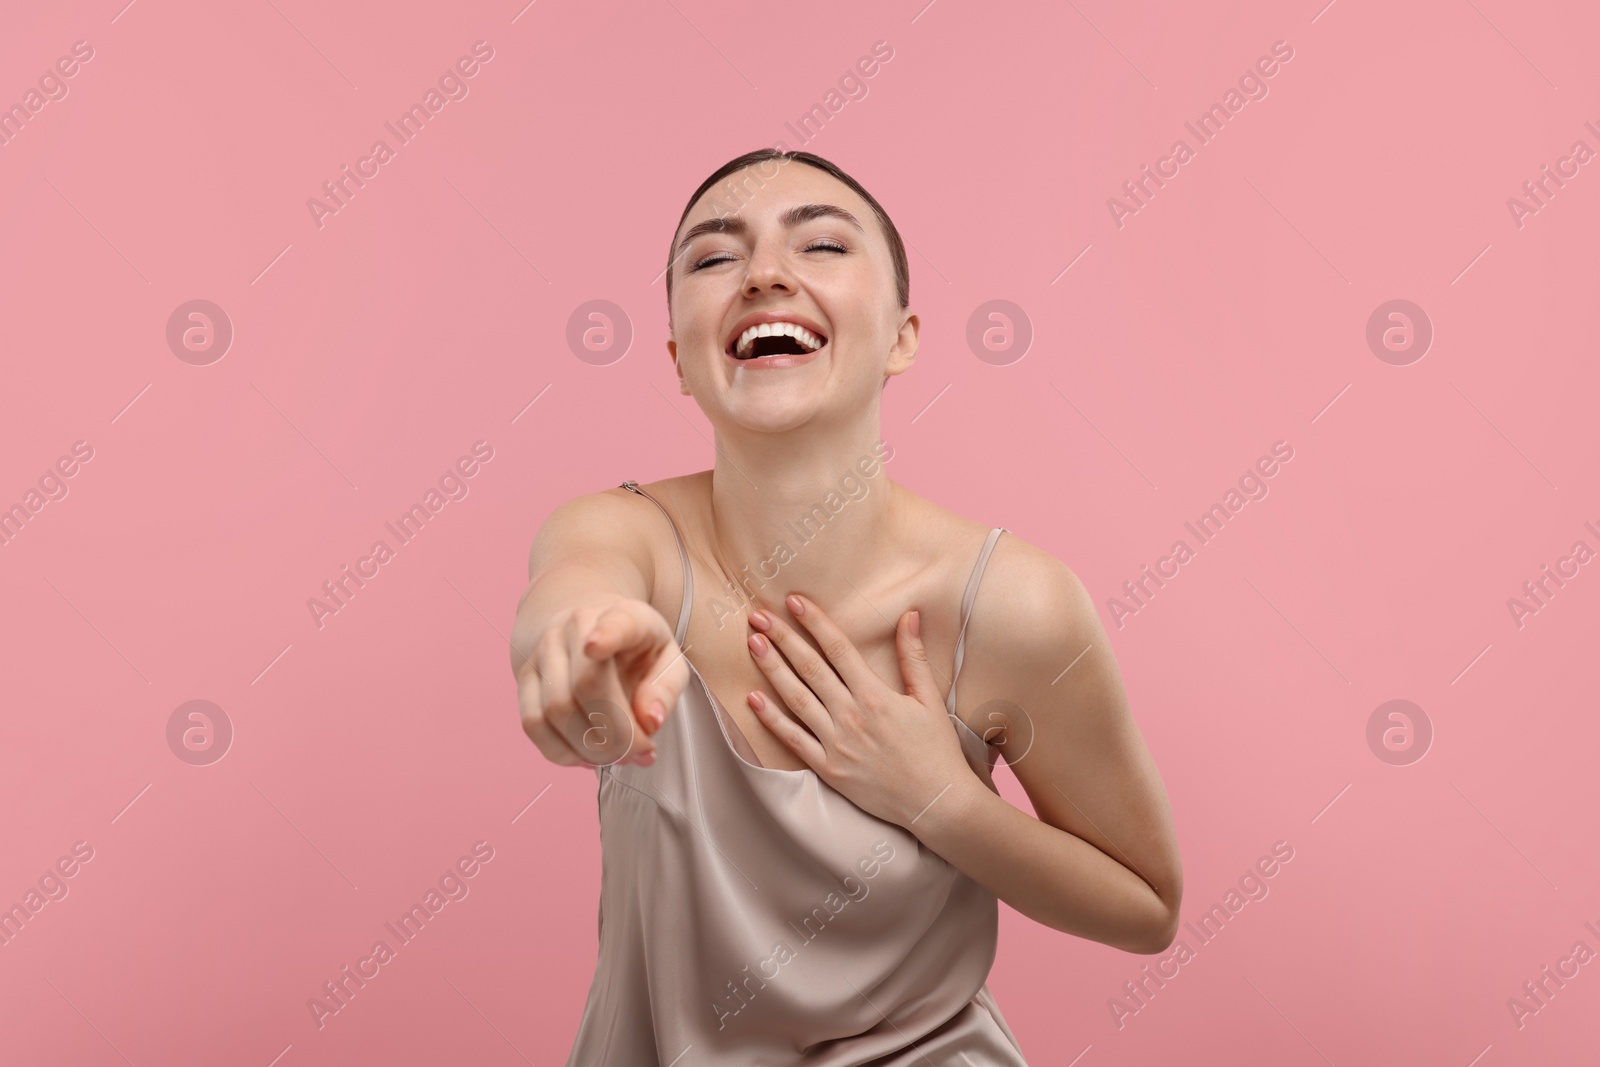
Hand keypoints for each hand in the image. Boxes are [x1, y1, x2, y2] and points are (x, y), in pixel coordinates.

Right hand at [516, 595, 688, 768]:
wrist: (588, 631)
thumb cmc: (633, 650)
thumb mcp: (667, 660)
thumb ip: (665, 689)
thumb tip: (650, 721)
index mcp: (623, 616)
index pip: (614, 623)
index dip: (606, 634)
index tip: (596, 646)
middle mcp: (576, 627)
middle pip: (585, 684)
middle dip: (617, 734)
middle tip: (640, 753)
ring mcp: (544, 650)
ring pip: (556, 710)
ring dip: (590, 748)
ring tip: (617, 756)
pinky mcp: (524, 678)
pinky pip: (534, 724)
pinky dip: (561, 752)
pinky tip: (586, 755)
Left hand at [744, 593, 976, 826]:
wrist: (935, 802)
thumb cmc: (935, 750)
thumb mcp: (929, 699)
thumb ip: (914, 657)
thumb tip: (909, 615)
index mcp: (875, 696)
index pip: (838, 649)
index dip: (814, 622)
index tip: (794, 601)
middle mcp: (851, 716)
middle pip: (809, 668)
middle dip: (782, 638)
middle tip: (758, 615)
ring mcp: (836, 743)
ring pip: (796, 699)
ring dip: (772, 669)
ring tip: (753, 644)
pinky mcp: (828, 768)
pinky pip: (793, 740)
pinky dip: (772, 719)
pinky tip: (753, 699)